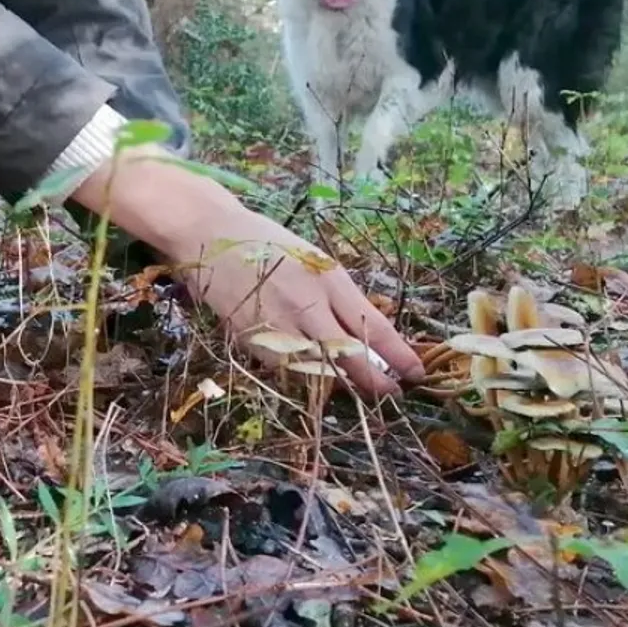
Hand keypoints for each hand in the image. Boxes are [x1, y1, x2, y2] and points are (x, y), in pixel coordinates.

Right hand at [70, 153, 422, 398]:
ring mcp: (276, 322)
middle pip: (348, 356)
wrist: (211, 233)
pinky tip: (311, 374)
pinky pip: (283, 367)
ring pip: (315, 370)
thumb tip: (369, 335)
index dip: (397, 354)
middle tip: (389, 393)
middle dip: (372, 380)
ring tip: (352, 387)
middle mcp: (306, 303)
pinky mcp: (249, 336)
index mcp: (328, 279)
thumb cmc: (268, 244)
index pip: (372, 325)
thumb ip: (339, 297)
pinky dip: (301, 375)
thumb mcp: (315, 261)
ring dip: (337, 383)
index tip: (416, 373)